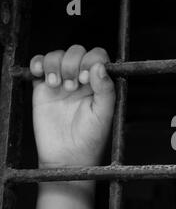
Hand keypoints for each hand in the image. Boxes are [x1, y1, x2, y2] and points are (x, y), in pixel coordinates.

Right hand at [30, 45, 115, 167]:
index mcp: (99, 84)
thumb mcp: (103, 115)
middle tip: (71, 87)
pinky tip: (40, 74)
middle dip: (72, 63)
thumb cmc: (90, 138)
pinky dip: (37, 62)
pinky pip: (38, 64)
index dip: (90, 60)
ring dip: (55, 64)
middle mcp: (82, 80)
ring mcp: (62, 81)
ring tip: (57, 85)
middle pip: (76, 52)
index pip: (97, 57)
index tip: (85, 78)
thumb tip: (100, 66)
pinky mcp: (43, 87)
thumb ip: (106, 90)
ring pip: (57, 55)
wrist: (67, 156)